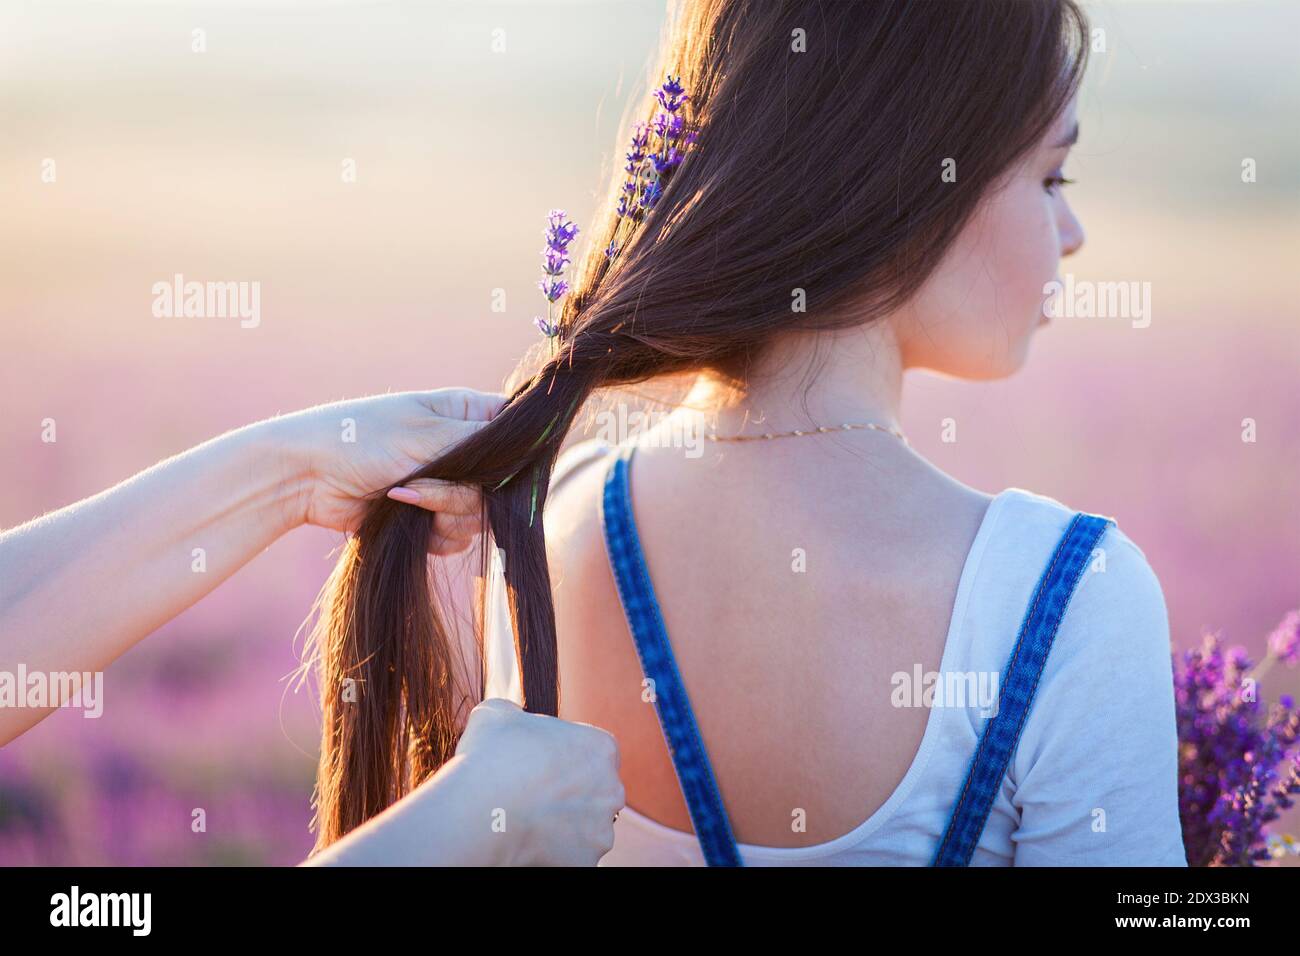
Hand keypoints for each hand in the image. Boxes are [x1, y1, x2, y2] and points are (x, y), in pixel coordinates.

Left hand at [266, 388, 503, 550]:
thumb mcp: (425, 432)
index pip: (516, 434)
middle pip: (500, 485)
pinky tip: (405, 522)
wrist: (307, 478)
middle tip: (424, 486)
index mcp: (465, 415)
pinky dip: (434, 537)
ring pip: (479, 516)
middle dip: (464, 495)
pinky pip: (457, 538)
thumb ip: (479, 443)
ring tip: (403, 500)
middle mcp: (462, 451)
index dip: (514, 456)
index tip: (493, 471)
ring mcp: (447, 486)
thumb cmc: (361, 439)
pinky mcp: (429, 519)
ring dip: (445, 517)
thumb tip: (527, 445)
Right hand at [455, 698, 623, 865]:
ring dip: (563, 825)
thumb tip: (507, 716)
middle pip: (593, 791)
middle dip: (569, 794)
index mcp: (601, 748)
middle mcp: (611, 789)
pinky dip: (555, 852)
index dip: (564, 759)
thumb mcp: (498, 715)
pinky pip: (572, 855)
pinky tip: (529, 841)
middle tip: (533, 795)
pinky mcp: (586, 860)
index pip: (591, 753)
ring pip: (585, 827)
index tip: (540, 766)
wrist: (481, 810)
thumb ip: (513, 714)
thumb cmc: (493, 756)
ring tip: (527, 820)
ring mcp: (601, 828)